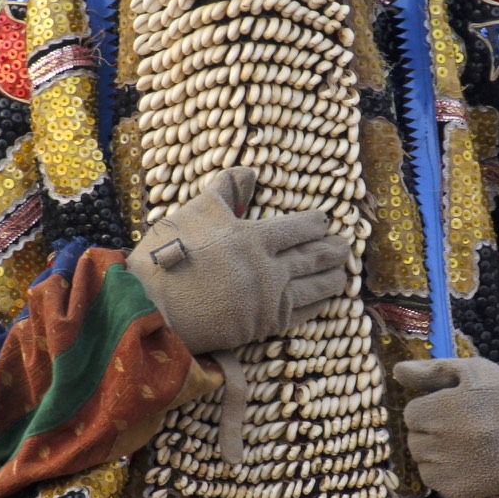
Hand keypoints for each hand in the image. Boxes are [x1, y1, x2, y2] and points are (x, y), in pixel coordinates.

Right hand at [126, 167, 349, 354]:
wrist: (152, 307)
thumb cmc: (168, 255)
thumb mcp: (196, 212)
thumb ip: (225, 190)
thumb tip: (247, 170)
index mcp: (253, 238)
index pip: (298, 228)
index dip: (316, 223)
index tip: (326, 221)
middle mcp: (268, 269)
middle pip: (311, 257)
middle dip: (332, 251)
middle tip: (346, 248)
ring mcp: (267, 300)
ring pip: (313, 288)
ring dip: (332, 280)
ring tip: (343, 275)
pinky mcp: (261, 327)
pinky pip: (300, 315)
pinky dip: (317, 306)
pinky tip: (324, 302)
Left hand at [393, 357, 498, 497]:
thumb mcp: (472, 370)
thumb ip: (431, 371)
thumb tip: (397, 372)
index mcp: (443, 409)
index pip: (411, 414)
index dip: (430, 409)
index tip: (452, 409)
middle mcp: (442, 441)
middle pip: (414, 439)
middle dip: (430, 432)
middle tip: (461, 428)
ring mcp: (450, 470)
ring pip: (422, 463)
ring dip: (435, 455)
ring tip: (466, 446)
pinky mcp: (459, 492)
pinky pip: (436, 484)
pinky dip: (446, 475)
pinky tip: (469, 464)